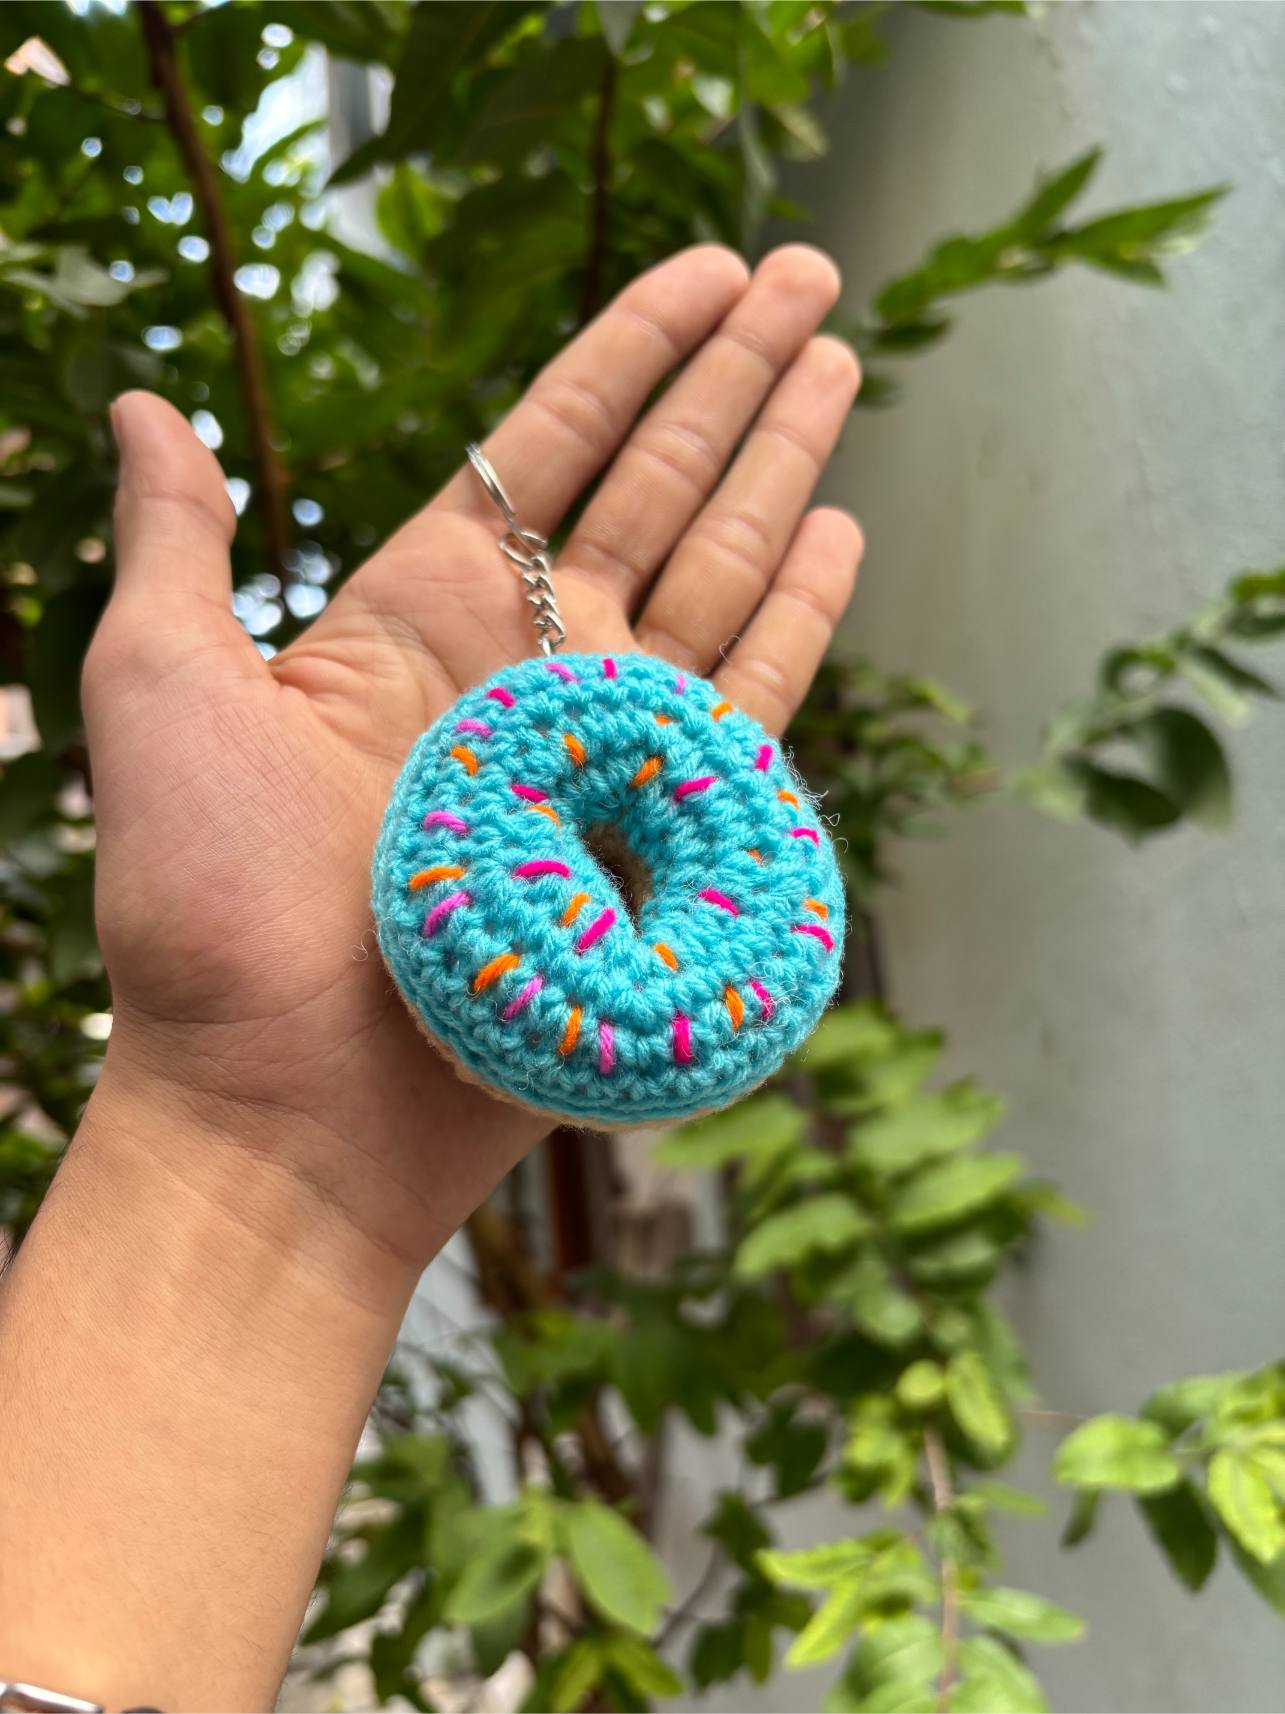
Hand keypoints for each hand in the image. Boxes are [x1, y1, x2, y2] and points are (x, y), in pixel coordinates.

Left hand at [86, 243, 861, 1291]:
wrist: (288, 1111)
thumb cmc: (208, 916)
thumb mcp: (159, 695)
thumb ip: (176, 543)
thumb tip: (137, 403)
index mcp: (419, 617)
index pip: (546, 447)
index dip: (631, 350)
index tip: (709, 269)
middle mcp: (525, 670)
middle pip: (656, 488)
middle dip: (736, 378)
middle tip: (815, 280)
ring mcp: (602, 753)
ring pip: (716, 574)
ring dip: (781, 468)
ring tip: (840, 369)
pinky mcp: (656, 839)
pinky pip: (748, 704)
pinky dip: (796, 619)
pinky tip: (834, 534)